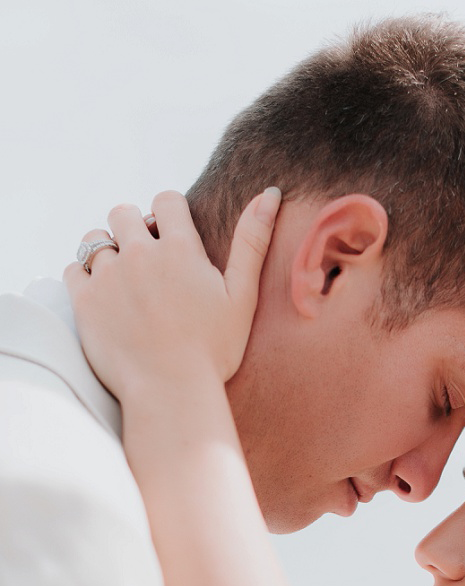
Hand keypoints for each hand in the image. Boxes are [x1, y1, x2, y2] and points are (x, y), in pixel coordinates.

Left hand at [65, 188, 281, 402]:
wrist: (172, 391)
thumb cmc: (214, 350)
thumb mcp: (243, 296)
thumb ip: (252, 242)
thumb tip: (270, 193)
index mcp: (181, 249)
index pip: (166, 200)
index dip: (170, 215)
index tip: (174, 238)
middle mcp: (140, 253)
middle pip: (123, 212)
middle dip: (134, 228)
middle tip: (147, 261)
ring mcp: (108, 276)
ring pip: (94, 239)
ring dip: (107, 251)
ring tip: (123, 279)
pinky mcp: (84, 301)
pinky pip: (73, 269)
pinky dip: (84, 277)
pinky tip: (103, 297)